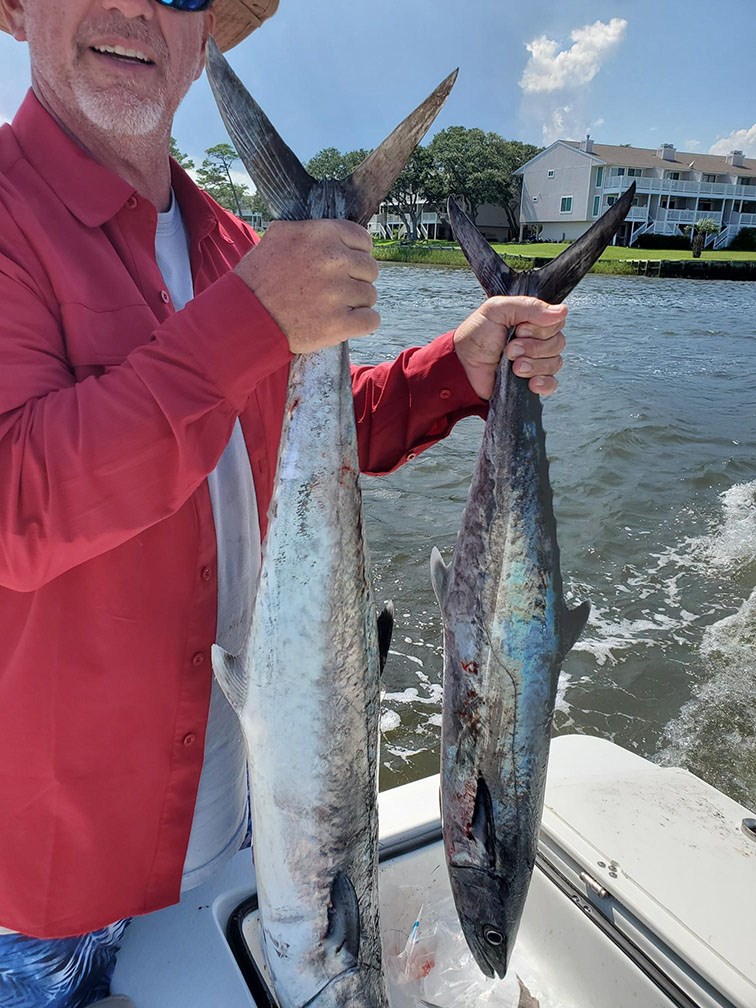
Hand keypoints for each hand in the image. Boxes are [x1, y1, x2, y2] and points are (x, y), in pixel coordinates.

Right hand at [234, 219, 379, 353]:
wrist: (245, 318)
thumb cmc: (258, 278)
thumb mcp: (278, 236)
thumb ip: (310, 229)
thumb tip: (334, 231)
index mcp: (322, 234)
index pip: (363, 239)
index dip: (356, 254)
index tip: (345, 266)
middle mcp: (334, 260)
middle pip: (370, 269)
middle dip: (355, 279)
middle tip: (334, 290)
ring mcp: (338, 293)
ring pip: (370, 295)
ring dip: (356, 303)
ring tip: (331, 307)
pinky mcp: (340, 323)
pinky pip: (371, 320)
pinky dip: (362, 323)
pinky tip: (344, 322)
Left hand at [453, 296, 566, 399]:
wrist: (462, 367)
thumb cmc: (476, 336)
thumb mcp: (497, 309)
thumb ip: (529, 306)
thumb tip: (563, 311)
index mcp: (532, 321)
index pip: (557, 322)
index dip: (541, 328)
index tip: (519, 329)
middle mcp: (538, 341)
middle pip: (558, 343)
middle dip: (533, 347)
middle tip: (510, 349)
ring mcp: (536, 363)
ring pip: (555, 363)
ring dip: (533, 365)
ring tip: (513, 366)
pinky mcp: (531, 383)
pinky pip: (552, 384)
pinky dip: (543, 383)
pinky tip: (529, 382)